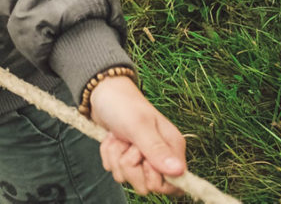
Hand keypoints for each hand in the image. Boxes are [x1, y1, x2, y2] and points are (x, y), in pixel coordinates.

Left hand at [90, 76, 185, 195]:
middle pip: (146, 185)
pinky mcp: (126, 158)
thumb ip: (156, 149)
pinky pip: (115, 171)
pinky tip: (112, 139)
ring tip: (119, 137)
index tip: (144, 160)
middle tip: (128, 143)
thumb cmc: (123, 105)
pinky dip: (108, 155)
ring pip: (128, 178)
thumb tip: (178, 172)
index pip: (173, 185)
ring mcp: (142, 158)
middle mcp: (161, 156)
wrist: (101, 94)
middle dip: (130, 166)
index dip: (155, 178)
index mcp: (173, 148)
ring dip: (116, 157)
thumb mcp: (139, 125)